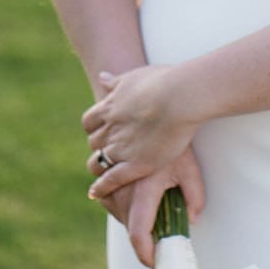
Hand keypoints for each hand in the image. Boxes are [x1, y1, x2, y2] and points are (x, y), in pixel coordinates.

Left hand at [83, 65, 197, 199]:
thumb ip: (117, 81)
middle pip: (94, 142)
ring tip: (102, 172)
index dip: (96, 127)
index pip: (90, 122)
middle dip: (100, 145)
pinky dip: (101, 187)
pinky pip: (110, 179)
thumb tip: (102, 78)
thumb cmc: (164, 82)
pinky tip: (96, 192)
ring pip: (98, 162)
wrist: (179, 97)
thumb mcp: (135, 76)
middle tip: (109, 149)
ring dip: (99, 166)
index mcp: (110, 107)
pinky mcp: (134, 165)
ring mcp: (120, 148)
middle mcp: (110, 129)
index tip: (103, 129)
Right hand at [87, 144, 206, 268]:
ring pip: (116, 212)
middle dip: (144, 234)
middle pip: (129, 226)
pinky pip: (106, 197)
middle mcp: (122, 189)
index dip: (145, 255)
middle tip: (163, 232)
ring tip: (151, 202)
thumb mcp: (190, 169)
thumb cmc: (173, 138)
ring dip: (131, 216)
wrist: (153, 109)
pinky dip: (119, 201)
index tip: (155, 263)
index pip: (138, 235)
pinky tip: (136, 189)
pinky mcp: (102, 172)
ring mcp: (109, 181)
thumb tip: (191, 220)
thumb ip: (194, 196)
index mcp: (143, 191)